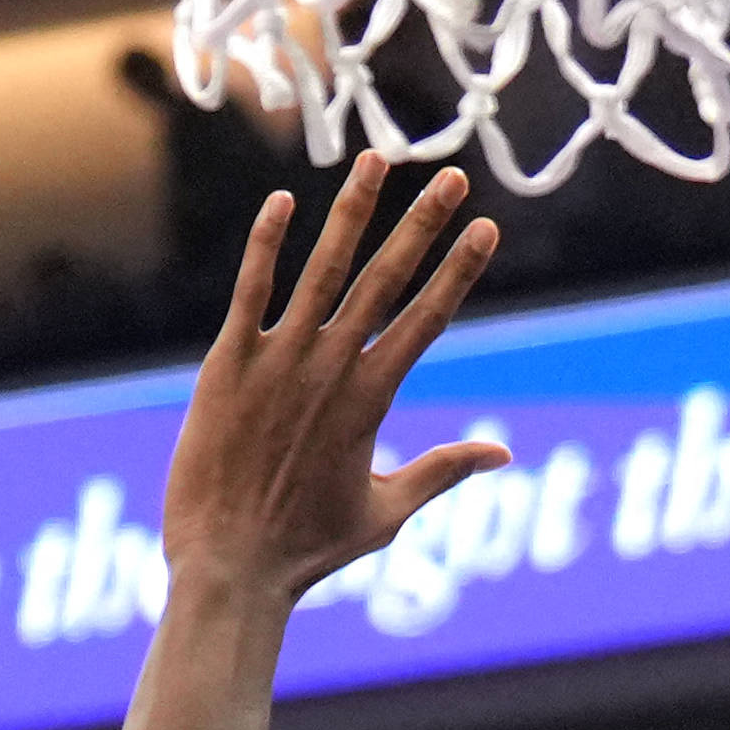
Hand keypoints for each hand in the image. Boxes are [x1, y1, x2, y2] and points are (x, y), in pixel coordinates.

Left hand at [157, 164, 503, 611]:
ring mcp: (276, 361)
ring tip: (376, 163)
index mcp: (371, 401)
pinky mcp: (226, 363)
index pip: (427, 319)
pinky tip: (282, 202)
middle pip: (386, 281)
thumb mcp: (387, 513)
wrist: (230, 566)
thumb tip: (502, 453)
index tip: (486, 228)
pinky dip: (266, 245)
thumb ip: (442, 471)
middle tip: (451, 177)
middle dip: (423, 224)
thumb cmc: (308, 549)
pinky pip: (251, 290)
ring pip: (322, 270)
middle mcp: (329, 369)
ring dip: (353, 214)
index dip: (459, 270)